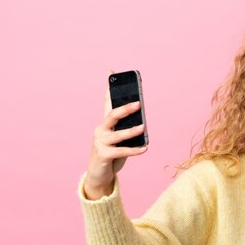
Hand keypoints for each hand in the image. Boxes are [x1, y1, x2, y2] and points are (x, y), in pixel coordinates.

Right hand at [84, 70, 147, 199]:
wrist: (99, 174)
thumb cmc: (112, 154)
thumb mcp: (120, 140)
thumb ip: (127, 130)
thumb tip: (142, 124)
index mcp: (105, 123)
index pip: (107, 101)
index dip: (109, 87)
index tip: (111, 71)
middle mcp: (100, 130)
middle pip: (112, 115)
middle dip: (125, 108)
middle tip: (139, 103)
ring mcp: (100, 142)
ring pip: (118, 134)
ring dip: (131, 131)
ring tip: (144, 127)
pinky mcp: (103, 155)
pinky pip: (121, 151)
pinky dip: (134, 150)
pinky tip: (144, 148)